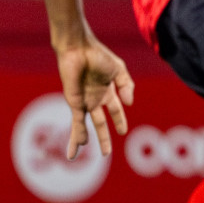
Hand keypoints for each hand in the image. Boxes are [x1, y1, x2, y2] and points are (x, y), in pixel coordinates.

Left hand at [54, 38, 134, 159]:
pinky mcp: (75, 102)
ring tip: (81, 151)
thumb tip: (128, 104)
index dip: (119, 121)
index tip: (122, 131)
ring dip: (84, 139)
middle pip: (100, 122)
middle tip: (106, 153)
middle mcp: (95, 98)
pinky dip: (77, 134)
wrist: (78, 49)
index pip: (115, 110)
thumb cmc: (98, 55)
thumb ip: (127, 86)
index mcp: (107, 90)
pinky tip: (79, 146)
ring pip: (86, 125)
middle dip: (104, 137)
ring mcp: (84, 101)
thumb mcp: (119, 70)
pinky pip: (77, 122)